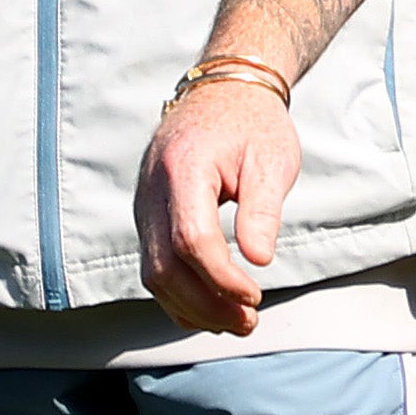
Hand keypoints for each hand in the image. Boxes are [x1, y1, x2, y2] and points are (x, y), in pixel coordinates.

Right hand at [136, 80, 303, 335]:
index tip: (254, 296)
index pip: (190, 239)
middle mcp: (152, 190)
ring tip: (237, 322)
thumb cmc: (253, 125)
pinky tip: (214, 308)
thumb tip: (259, 260)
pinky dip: (181, 295)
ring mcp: (144, 205)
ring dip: (193, 307)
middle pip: (163, 266)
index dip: (221, 277)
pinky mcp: (148, 217)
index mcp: (183, 168)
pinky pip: (154, 266)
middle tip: (248, 322)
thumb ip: (263, 210)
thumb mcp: (272, 159)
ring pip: (153, 274)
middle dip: (205, 303)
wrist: (223, 93)